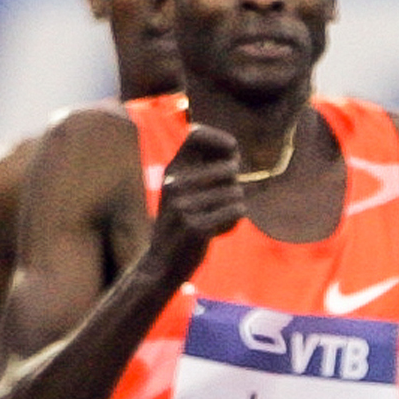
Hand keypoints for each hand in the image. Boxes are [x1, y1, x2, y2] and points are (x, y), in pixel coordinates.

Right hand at [152, 125, 245, 268]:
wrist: (161, 263)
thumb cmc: (181, 224)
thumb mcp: (184, 191)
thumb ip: (203, 170)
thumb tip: (233, 151)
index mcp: (172, 170)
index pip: (197, 135)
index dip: (222, 140)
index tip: (232, 153)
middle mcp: (175, 183)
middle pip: (229, 168)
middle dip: (235, 185)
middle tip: (223, 202)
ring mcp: (184, 205)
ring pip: (236, 192)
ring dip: (235, 207)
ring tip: (217, 219)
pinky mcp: (196, 226)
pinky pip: (237, 211)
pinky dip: (234, 221)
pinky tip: (218, 232)